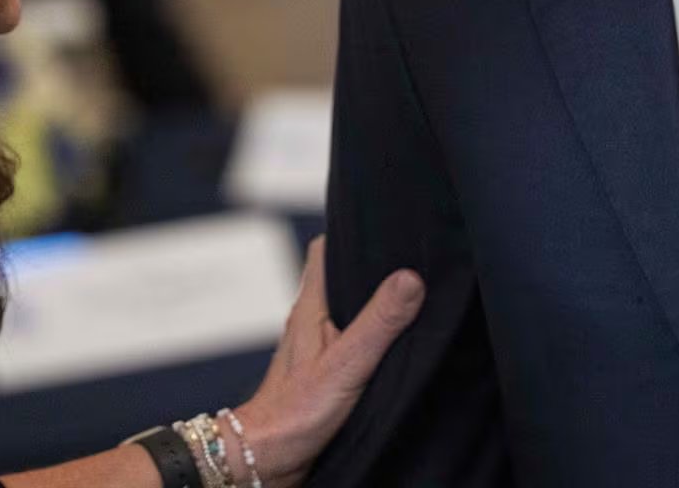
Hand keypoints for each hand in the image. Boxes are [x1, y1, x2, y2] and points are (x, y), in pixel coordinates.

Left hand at [228, 236, 422, 487]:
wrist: (268, 458)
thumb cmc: (296, 413)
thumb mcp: (347, 363)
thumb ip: (379, 323)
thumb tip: (410, 278)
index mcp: (311, 307)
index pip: (325, 249)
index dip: (350, 230)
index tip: (381, 219)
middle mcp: (310, 321)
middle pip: (338, 277)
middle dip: (368, 265)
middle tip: (407, 255)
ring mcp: (315, 347)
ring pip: (344, 310)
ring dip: (370, 303)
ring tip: (408, 294)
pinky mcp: (322, 373)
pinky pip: (349, 340)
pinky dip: (369, 335)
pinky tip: (391, 345)